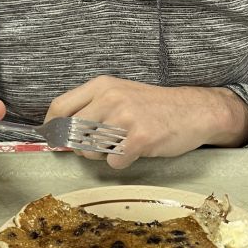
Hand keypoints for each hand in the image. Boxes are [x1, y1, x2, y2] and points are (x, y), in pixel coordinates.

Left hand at [45, 77, 247, 170]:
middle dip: (81, 146)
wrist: (195, 110)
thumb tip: (59, 134)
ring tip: (124, 143)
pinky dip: (123, 162)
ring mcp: (125, 118)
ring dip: (103, 155)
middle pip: (72, 133)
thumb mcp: (120, 94)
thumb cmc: (154, 106)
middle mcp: (110, 98)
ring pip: (90, 150)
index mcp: (102, 85)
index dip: (51, 128)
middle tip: (102, 145)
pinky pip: (114, 162)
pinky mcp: (139, 138)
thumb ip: (91, 108)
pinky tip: (137, 150)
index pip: (60, 107)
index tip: (52, 140)